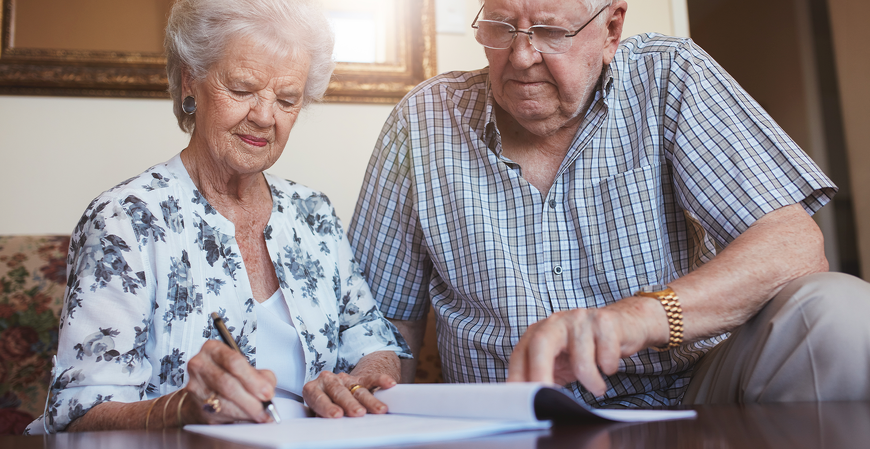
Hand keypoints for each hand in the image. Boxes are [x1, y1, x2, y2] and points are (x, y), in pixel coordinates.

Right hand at [183, 339, 277, 423]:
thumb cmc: (226, 375)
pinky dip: (237, 417)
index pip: (234, 362)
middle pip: (228, 383)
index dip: (253, 380)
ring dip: (246, 410)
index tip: (267, 392)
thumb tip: (267, 389)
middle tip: (266, 406)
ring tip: (260, 415)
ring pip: (223, 401)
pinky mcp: (195, 406)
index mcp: (213, 349)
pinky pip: (219, 414)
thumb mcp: (245, 368)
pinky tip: (249, 418)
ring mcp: (195, 386)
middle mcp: (200, 365)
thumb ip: (260, 375)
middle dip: (251, 397)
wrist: (203, 391)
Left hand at [303, 351, 399, 417]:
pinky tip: (389, 384)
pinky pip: (371, 378)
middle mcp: (328, 381)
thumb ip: (321, 416)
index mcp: (313, 389)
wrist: (331, 389)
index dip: (327, 406)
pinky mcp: (360, 378)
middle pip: (340, 392)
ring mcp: (345, 379)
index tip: (337, 415)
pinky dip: (381, 380)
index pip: (319, 398)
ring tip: (379, 410)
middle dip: (350, 403)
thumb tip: (328, 427)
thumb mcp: (316, 411)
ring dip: (370, 400)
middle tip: (358, 413)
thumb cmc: (322, 405)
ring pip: (358, 389)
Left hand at [507, 297, 664, 395]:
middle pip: (541, 344)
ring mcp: (579, 319)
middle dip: (540, 373)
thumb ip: (545, 376)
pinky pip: (606, 356)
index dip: (517, 376)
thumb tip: (533, 403)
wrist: (625, 324)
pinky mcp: (604, 321)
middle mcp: (556, 321)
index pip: (521, 353)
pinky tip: (609, 365)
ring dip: (590, 381)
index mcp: (540, 331)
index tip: (518, 399)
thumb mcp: (561, 362)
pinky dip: (609, 368)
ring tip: (597, 388)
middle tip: (547, 398)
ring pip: (580, 359)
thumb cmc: (588, 347)